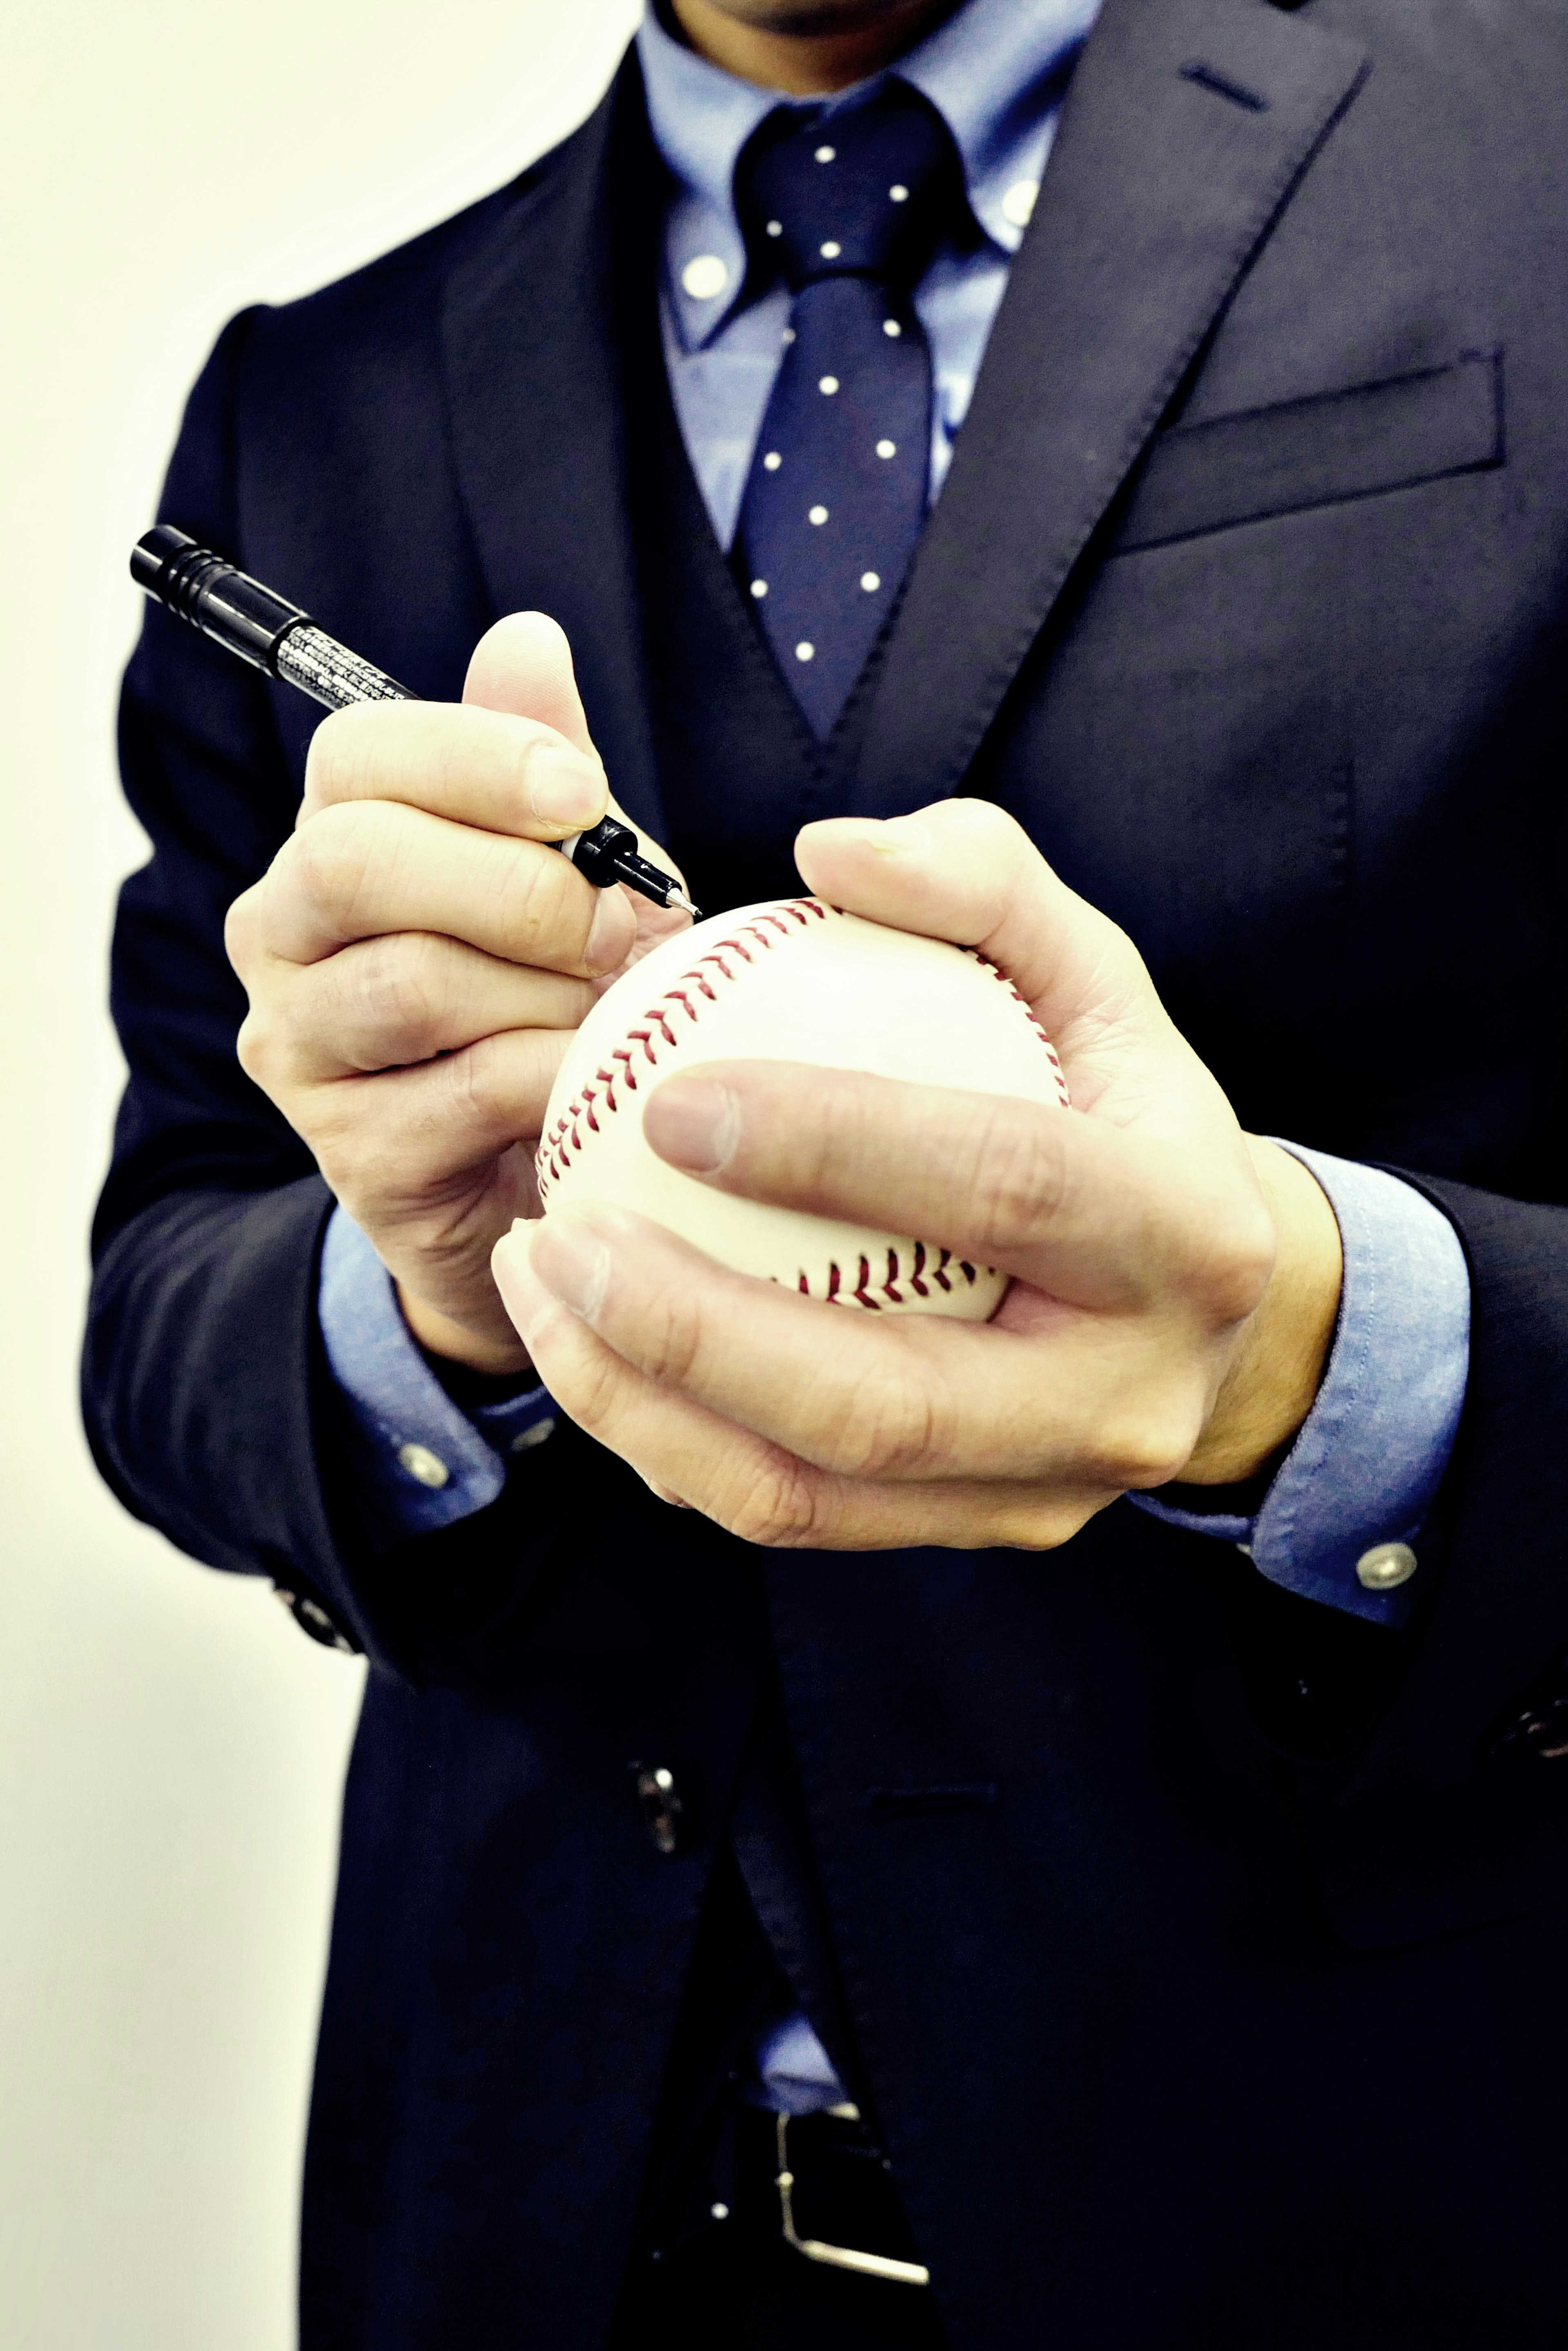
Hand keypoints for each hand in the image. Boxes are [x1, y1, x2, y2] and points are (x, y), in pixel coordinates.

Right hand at [224, 614, 689, 1374]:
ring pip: (410, 984)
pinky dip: (559, 1076)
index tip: (582, 792)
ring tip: (611, 1008)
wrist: (543, 1171)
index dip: (475, 758)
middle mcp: (283, 934)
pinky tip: (598, 1079)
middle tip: (611, 926)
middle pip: (355, 862)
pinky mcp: (352, 1153)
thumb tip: (526, 637)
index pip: (357, 757)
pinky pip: (468, 1091)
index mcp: (331, 839)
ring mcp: (300, 1047)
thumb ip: (543, 765)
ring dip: (544, 991)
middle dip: (513, 886)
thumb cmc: (551, 996)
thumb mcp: (568, 871)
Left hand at [490, 800, 1342, 1547]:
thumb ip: (978, 881)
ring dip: (640, 1404)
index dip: (832, 1145)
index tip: (668, 1099)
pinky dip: (665, 1438)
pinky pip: (789, 1514)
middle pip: (883, 1402)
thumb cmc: (1117, 1101)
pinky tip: (586, 1341)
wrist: (1203, 1301)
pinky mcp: (972, 1534)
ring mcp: (1043, 1493)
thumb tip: (829, 847)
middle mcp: (1124, 1396)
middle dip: (692, 1330)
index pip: (1000, 1187)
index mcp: (1180, 1234)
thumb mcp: (1088, 971)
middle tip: (561, 1229)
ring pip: (809, 1495)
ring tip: (536, 1281)